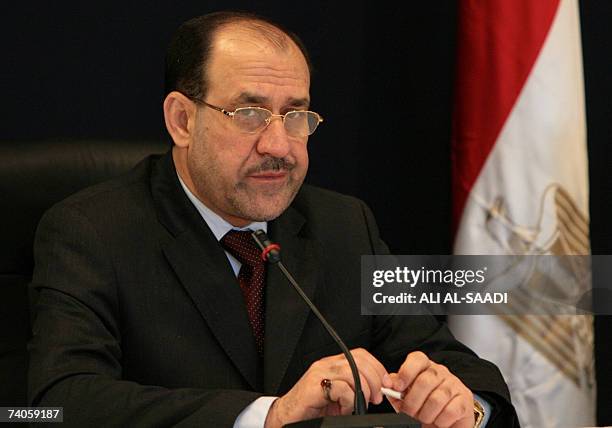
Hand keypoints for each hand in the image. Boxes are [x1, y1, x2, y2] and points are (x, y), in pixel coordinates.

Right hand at [264, 348, 387, 427]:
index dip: (377, 367)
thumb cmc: (313, 409)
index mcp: (333, 364)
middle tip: (376, 398)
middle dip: (375, 380)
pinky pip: (341, 388)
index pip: (361, 354)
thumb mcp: (339, 397)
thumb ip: (355, 389)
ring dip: (362, 392)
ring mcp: (319, 373)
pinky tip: (342, 410)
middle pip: (359, 361)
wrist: (287, 417)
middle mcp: (326, 364)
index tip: (386, 384)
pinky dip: (348, 401)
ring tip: (356, 406)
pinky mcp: (314, 386)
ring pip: (352, 372)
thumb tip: (379, 390)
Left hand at [382, 351, 474, 427]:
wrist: (449, 421)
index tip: (398, 387)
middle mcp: (441, 372)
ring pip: (436, 399)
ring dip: (426, 414)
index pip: (417, 359)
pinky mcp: (465, 400)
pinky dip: (440, 421)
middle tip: (410, 412)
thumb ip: (397, 389)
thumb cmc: (426, 405)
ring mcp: (455, 385)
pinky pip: (449, 411)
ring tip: (424, 417)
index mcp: (426, 367)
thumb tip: (388, 384)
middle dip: (413, 402)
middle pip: (425, 381)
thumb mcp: (409, 395)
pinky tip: (438, 420)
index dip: (406, 372)